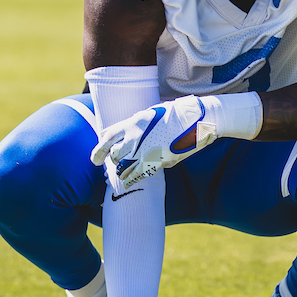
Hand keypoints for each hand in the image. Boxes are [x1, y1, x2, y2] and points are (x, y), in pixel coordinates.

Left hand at [91, 95, 216, 186]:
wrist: (199, 119)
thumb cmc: (177, 114)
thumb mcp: (152, 113)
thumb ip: (138, 124)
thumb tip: (125, 133)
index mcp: (134, 122)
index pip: (108, 136)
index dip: (100, 147)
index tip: (98, 155)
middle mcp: (136, 136)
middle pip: (114, 153)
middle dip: (112, 160)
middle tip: (112, 164)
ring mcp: (147, 150)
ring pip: (122, 166)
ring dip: (119, 171)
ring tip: (118, 175)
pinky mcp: (158, 161)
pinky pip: (137, 174)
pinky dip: (129, 180)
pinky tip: (126, 183)